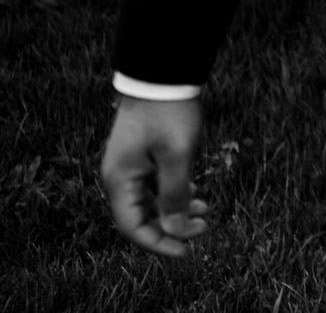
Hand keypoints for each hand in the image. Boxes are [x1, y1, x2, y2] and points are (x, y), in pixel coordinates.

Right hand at [101, 94, 208, 256]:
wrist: (163, 74)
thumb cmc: (168, 113)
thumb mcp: (177, 156)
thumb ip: (174, 195)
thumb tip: (174, 230)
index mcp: (120, 180)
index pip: (133, 227)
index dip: (158, 243)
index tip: (186, 251)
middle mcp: (119, 176)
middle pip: (141, 216)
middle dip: (172, 226)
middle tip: (204, 227)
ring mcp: (130, 165)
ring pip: (151, 200)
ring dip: (176, 209)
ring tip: (206, 210)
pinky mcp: (142, 154)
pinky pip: (155, 184)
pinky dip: (174, 192)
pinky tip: (195, 192)